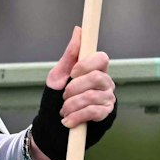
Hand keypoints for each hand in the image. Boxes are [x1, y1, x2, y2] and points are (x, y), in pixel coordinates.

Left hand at [30, 26, 116, 159]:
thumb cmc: (55, 100)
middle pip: (97, 77)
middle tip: (64, 96)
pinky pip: (95, 112)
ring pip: (94, 96)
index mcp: (94, 70)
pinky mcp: (107, 115)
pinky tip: (68, 121)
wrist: (52, 128)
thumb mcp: (57, 77)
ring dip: (72, 104)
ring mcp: (108, 99)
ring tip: (63, 111)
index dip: (86, 65)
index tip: (72, 73)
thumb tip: (78, 30)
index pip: (102, 58)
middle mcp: (105, 83)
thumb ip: (70, 55)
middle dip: (75, 88)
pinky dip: (77, 116)